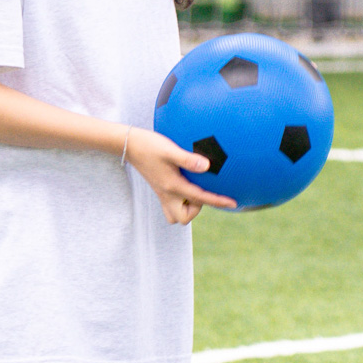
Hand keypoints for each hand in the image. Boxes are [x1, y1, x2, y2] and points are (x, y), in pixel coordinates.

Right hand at [124, 128, 238, 224]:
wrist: (129, 144)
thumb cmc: (150, 145)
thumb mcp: (170, 150)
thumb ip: (188, 159)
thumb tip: (207, 166)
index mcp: (172, 186)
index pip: (200, 198)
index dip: (218, 201)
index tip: (234, 203)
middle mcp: (167, 194)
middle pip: (183, 218)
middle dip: (196, 208)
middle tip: (200, 190)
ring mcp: (162, 194)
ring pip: (176, 216)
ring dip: (187, 208)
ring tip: (192, 189)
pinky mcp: (159, 189)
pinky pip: (172, 205)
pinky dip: (181, 201)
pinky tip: (187, 184)